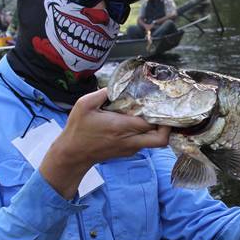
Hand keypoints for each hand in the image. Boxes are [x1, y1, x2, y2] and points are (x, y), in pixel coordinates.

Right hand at [39, 88, 170, 197]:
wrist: (72, 155)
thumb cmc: (78, 130)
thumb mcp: (84, 105)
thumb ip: (102, 93)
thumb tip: (117, 85)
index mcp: (120, 127)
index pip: (151, 123)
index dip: (160, 114)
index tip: (160, 103)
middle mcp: (129, 140)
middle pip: (161, 139)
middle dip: (167, 127)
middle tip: (163, 113)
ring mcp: (130, 148)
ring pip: (154, 142)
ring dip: (157, 129)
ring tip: (151, 114)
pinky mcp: (128, 152)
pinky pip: (144, 143)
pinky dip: (146, 133)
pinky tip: (137, 122)